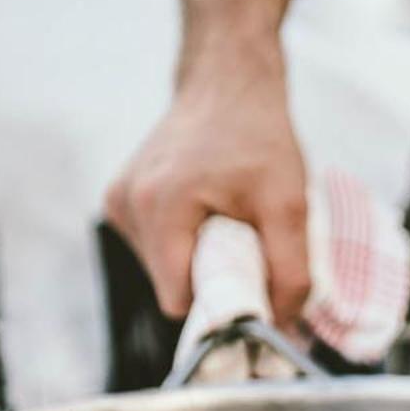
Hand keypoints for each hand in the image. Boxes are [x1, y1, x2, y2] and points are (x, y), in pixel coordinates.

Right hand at [104, 36, 311, 322]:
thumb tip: (283, 329)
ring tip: (227, 219)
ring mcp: (119, 200)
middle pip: (170, 287)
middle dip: (211, 279)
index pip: (179, 300)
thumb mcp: (290, 204)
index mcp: (159, 207)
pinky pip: (156, 246)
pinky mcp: (120, 197)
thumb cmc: (260, 136)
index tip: (252, 288)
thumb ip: (290, 272)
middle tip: (247, 243)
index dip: (220, 304)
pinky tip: (206, 209)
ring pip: (163, 269)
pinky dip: (185, 241)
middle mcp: (127, 205)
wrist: (229, 81)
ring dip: (199, 260)